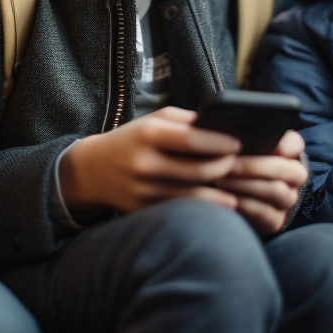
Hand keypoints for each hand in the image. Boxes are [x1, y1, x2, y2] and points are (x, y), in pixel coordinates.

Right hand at [59, 106, 240, 213]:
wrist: (92, 170)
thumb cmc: (132, 140)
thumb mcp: (153, 121)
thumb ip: (186, 122)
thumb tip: (223, 128)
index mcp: (147, 135)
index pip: (192, 139)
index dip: (219, 143)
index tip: (238, 144)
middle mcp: (144, 163)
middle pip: (197, 170)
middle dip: (225, 168)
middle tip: (240, 165)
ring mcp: (142, 190)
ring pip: (192, 196)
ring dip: (220, 194)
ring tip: (236, 190)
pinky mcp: (142, 210)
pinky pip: (180, 211)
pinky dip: (202, 209)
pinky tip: (217, 205)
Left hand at [213, 130, 307, 234]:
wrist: (231, 196)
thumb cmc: (233, 161)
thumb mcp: (237, 145)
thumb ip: (242, 135)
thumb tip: (229, 127)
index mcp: (288, 151)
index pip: (294, 144)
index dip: (286, 144)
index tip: (273, 145)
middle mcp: (294, 175)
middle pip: (283, 169)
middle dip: (254, 166)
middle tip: (228, 163)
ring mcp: (288, 199)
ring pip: (275, 191)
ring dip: (245, 185)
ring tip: (220, 179)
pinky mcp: (276, 221)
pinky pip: (264, 213)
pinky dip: (243, 204)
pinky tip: (225, 198)